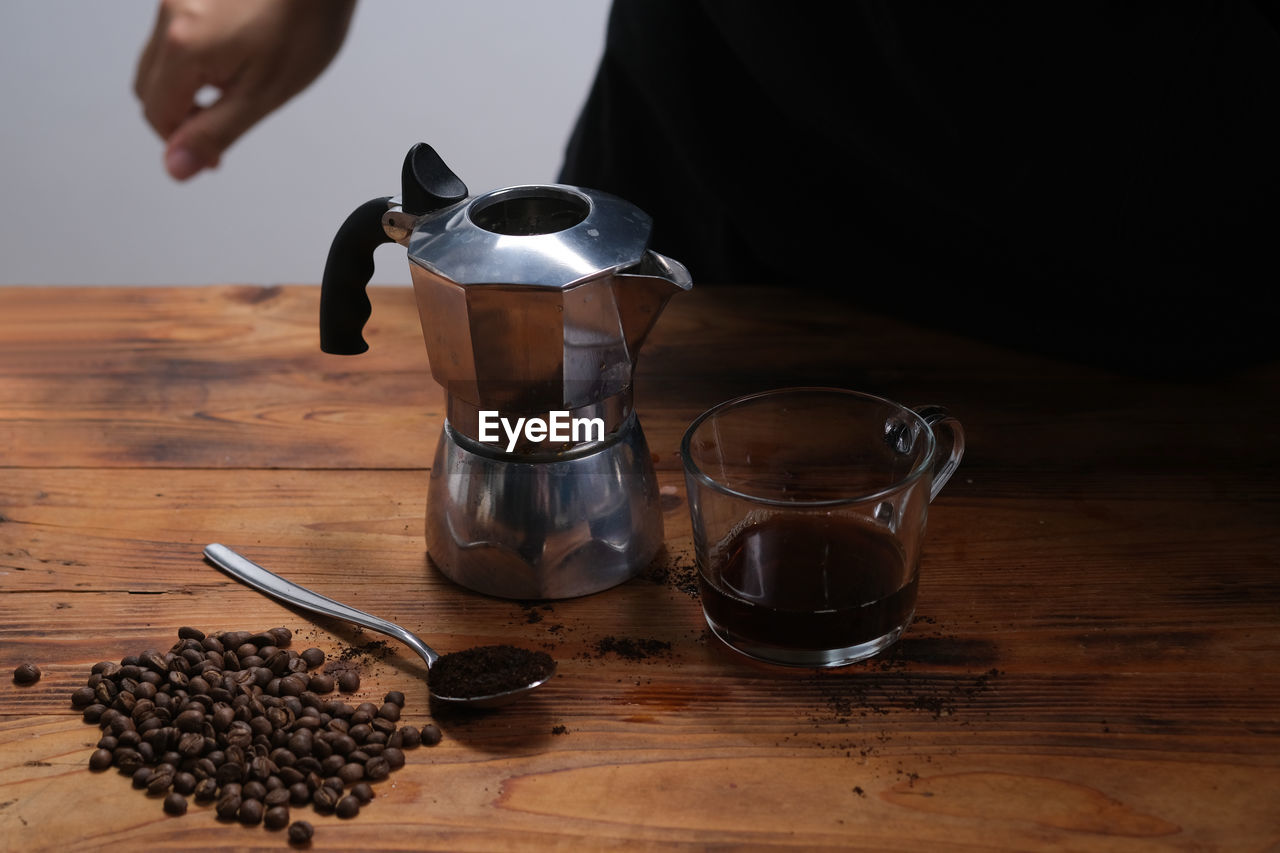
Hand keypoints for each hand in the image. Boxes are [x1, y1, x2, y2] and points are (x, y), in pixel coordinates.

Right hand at [135, 0, 355, 179]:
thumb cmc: (305, 25)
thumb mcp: (264, 93)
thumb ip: (215, 132)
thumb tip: (176, 166)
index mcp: (182, 46)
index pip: (157, 114)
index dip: (182, 142)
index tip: (214, 156)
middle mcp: (169, 14)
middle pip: (149, 86)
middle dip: (180, 114)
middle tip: (223, 124)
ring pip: (160, 60)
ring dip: (184, 86)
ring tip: (233, 88)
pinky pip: (174, 34)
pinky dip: (191, 58)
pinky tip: (230, 58)